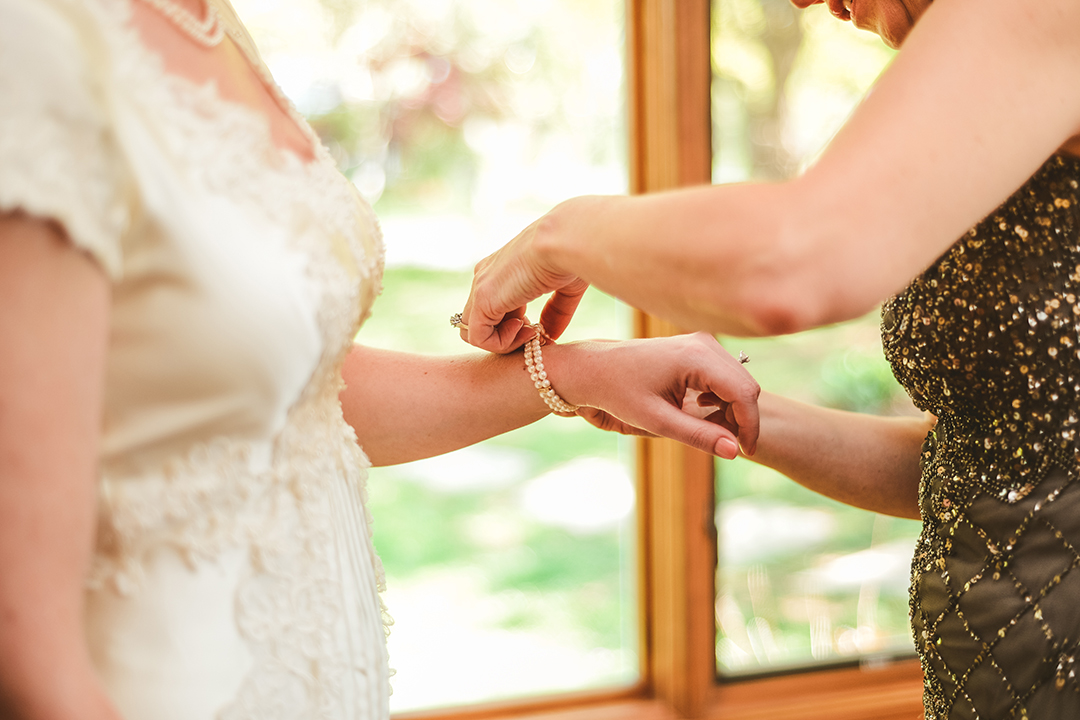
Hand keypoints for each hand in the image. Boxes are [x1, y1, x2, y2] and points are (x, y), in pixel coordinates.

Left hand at [460, 207, 589, 352]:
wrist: (563, 242)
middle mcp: (485, 278)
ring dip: (504, 342)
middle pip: (481, 322)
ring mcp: (481, 288)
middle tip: (534, 333)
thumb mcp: (564, 288)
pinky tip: (525, 329)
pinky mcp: (483, 299)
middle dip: (507, 336)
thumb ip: (555, 312)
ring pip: (474, 332)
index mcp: (500, 271)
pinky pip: (478, 337)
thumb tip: (550, 335)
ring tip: (531, 332)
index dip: (514, 325)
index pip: (494, 308)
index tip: (538, 327)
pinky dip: (501, 344)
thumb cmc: (569, 257)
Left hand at [549, 333, 759, 458]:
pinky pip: (724, 376)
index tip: (744, 453)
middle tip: (726, 446)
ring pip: (738, 381)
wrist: (593, 369)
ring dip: (732, 409)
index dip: (750, 426)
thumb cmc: (618, 392)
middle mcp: (704, 343)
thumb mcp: (656, 420)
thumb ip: (698, 436)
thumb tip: (734, 452)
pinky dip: (721, 398)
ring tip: (709, 430)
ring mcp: (701, 342)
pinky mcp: (697, 348)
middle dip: (742, 419)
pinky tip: (700, 411)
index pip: (744, 393)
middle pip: (746, 386)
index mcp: (696, 356)